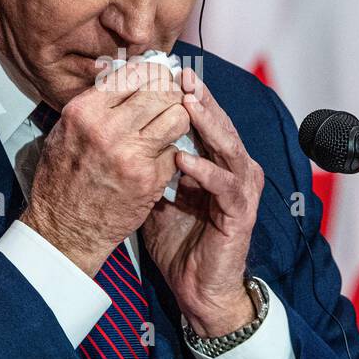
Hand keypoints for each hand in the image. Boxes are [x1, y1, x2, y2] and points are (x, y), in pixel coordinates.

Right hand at [21, 60, 190, 275]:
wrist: (64, 229)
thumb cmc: (62, 180)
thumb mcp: (64, 131)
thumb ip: (94, 103)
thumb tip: (122, 75)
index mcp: (84, 112)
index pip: (134, 72)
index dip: (152, 71)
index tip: (158, 75)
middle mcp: (108, 129)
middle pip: (161, 89)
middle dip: (171, 90)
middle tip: (171, 96)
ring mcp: (131, 154)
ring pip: (178, 116)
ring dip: (178, 117)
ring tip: (170, 123)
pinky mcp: (149, 179)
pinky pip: (176, 149)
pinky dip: (173, 149)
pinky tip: (162, 154)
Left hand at [141, 69, 264, 336]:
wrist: (198, 287)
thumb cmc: (179, 240)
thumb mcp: (156, 192)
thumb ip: (148, 161)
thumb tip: (117, 130)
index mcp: (216, 160)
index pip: (202, 117)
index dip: (183, 94)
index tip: (160, 72)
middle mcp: (234, 167)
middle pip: (218, 122)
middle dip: (199, 96)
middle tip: (180, 73)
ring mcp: (240, 189)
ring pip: (227, 145)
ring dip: (207, 122)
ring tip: (186, 102)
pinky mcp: (240, 212)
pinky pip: (224, 185)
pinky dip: (204, 170)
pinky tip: (185, 158)